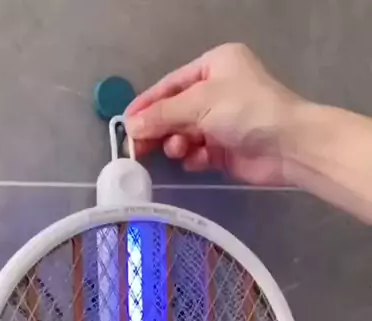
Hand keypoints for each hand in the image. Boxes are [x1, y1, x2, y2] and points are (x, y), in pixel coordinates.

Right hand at [126, 43, 302, 184]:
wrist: (288, 145)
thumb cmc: (247, 110)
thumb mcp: (200, 103)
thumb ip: (162, 114)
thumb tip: (130, 125)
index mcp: (214, 66)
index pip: (170, 85)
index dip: (147, 104)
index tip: (125, 123)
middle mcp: (217, 91)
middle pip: (175, 111)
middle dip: (159, 128)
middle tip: (137, 146)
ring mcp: (222, 121)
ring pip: (184, 134)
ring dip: (177, 143)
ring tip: (178, 150)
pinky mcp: (225, 149)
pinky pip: (198, 153)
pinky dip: (193, 157)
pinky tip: (195, 159)